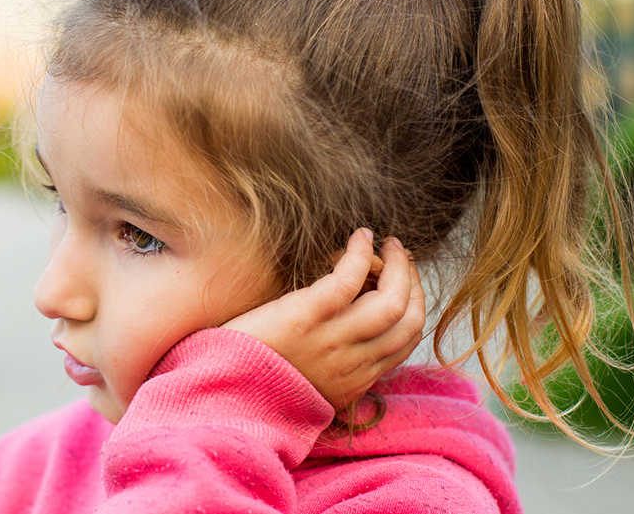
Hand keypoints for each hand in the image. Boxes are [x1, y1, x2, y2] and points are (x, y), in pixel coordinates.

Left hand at [222, 229, 425, 408]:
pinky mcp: (305, 317)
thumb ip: (334, 366)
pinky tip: (359, 238)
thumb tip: (349, 335)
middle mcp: (351, 363)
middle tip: (402, 256)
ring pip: (391, 301)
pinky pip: (349, 280)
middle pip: (408, 320)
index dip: (413, 306)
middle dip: (412, 282)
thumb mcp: (309, 385)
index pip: (406, 342)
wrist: (219, 395)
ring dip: (397, 265)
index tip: (404, 283)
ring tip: (388, 244)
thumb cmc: (256, 380)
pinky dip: (360, 254)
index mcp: (354, 380)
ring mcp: (331, 340)